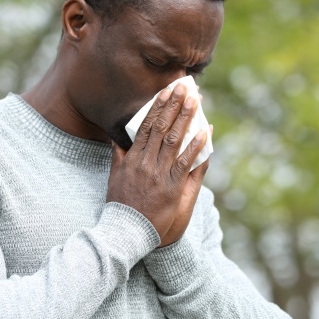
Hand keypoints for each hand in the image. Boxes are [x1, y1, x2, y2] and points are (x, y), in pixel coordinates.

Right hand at [107, 83, 208, 242]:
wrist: (126, 231)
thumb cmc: (121, 205)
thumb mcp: (114, 177)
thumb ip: (118, 156)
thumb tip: (116, 139)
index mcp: (132, 158)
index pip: (146, 126)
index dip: (158, 107)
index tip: (166, 91)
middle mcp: (145, 162)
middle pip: (161, 128)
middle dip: (174, 105)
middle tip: (185, 87)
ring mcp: (159, 174)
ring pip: (173, 140)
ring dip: (185, 119)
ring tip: (195, 101)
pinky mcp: (172, 188)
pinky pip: (185, 163)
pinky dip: (195, 146)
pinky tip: (204, 132)